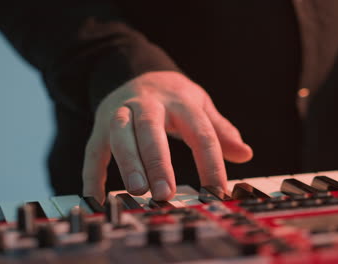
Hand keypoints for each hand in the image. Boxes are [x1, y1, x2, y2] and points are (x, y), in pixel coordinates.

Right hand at [82, 71, 252, 202]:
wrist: (136, 73)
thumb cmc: (173, 97)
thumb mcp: (200, 105)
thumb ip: (220, 130)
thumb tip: (245, 154)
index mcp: (179, 100)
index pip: (200, 131)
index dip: (210, 162)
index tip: (217, 191)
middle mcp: (147, 104)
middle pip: (151, 129)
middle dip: (158, 161)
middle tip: (166, 194)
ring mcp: (120, 114)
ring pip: (120, 135)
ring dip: (128, 163)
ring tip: (137, 191)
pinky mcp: (100, 127)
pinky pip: (93, 151)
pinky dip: (92, 175)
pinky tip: (97, 200)